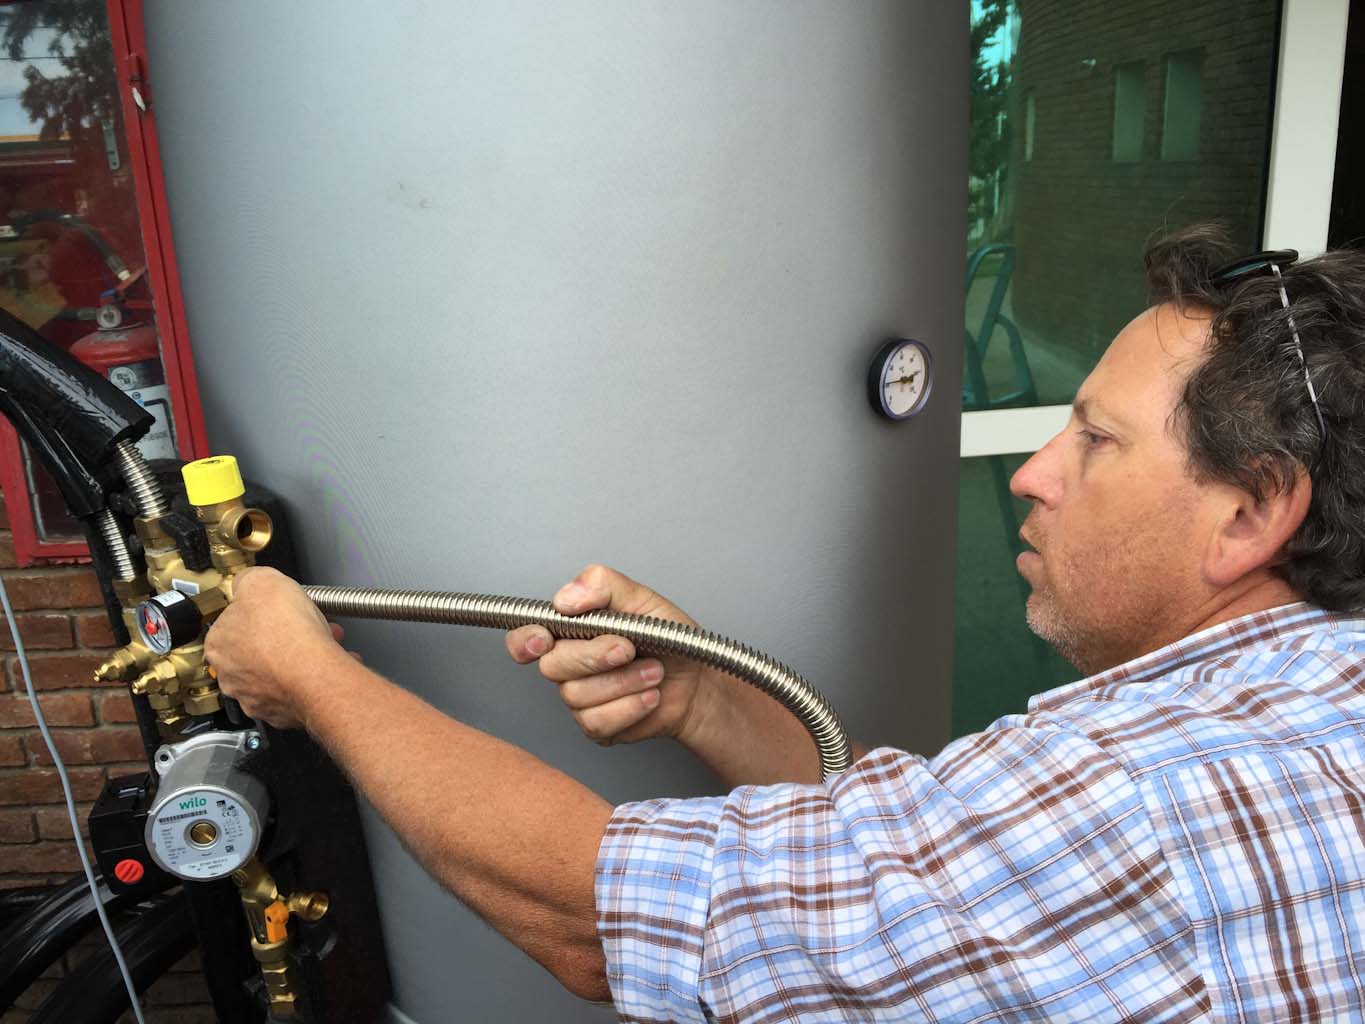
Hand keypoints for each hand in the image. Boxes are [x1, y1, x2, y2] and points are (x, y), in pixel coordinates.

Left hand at [204, 567, 346, 728]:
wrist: (316, 673)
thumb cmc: (288, 633)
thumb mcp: (262, 581)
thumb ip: (249, 580)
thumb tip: (248, 582)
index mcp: (218, 643)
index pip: (232, 622)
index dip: (261, 611)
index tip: (277, 608)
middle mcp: (231, 674)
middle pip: (256, 648)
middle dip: (283, 634)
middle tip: (304, 624)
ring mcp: (254, 697)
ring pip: (278, 671)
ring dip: (299, 656)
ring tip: (325, 642)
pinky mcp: (280, 713)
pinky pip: (296, 690)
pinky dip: (312, 677)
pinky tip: (328, 664)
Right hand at [505, 565, 716, 748]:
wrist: (697, 680)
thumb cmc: (667, 638)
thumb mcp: (641, 599)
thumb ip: (602, 585)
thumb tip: (566, 597)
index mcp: (570, 631)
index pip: (525, 638)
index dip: (525, 641)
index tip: (545, 639)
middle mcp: (567, 665)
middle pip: (553, 666)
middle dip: (595, 656)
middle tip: (629, 648)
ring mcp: (579, 698)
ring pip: (577, 695)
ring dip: (625, 681)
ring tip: (653, 671)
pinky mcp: (595, 727)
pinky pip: (597, 721)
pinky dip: (631, 706)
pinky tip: (649, 696)